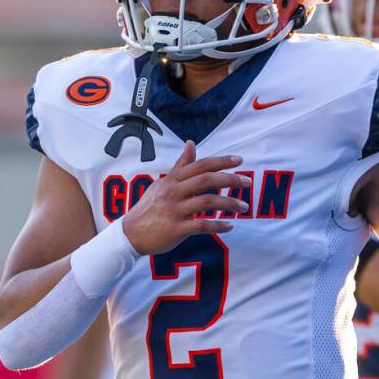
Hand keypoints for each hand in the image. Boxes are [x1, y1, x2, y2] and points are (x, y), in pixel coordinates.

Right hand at [123, 141, 249, 254]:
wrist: (130, 234)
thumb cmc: (150, 207)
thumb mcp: (163, 183)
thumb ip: (181, 165)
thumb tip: (191, 143)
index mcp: (173, 180)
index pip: (200, 165)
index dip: (221, 161)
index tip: (239, 160)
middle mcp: (173, 192)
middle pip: (206, 180)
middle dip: (230, 179)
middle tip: (248, 181)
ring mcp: (174, 210)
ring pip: (207, 202)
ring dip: (229, 204)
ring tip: (244, 206)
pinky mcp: (175, 229)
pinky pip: (201, 226)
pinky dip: (218, 225)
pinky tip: (230, 226)